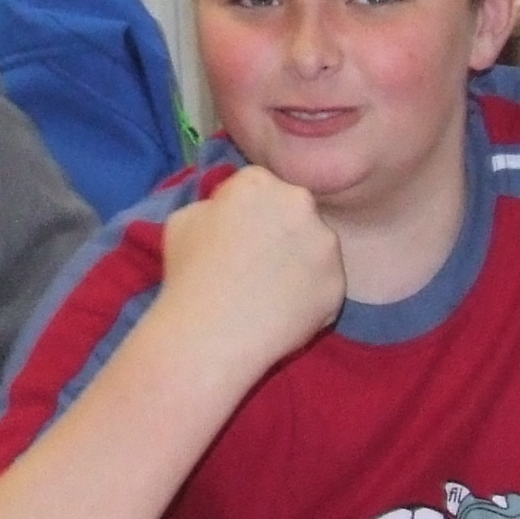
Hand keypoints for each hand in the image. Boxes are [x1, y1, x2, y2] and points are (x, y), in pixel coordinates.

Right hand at [155, 164, 343, 381]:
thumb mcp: (182, 220)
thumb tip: (225, 212)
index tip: (233, 237)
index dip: (244, 212)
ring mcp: (324, 244)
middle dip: (279, 231)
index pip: (259, 187)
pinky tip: (281, 313)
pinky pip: (323, 286)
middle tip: (254, 264)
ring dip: (297, 262)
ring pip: (313, 247)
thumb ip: (212, 206)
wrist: (210, 336)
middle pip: (293, 211)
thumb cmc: (188, 275)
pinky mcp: (337, 284)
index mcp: (259, 182)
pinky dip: (307, 297)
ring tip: (268, 294)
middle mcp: (299, 203)